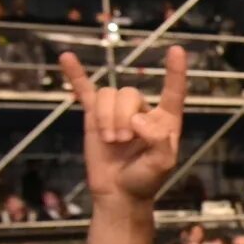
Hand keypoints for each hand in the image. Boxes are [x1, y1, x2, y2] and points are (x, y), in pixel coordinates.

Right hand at [63, 46, 186, 203]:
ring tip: (110, 141)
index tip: (176, 50)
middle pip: (129, 93)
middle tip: (122, 142)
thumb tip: (139, 120)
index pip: (173, 91)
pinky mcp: (94, 116)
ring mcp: (117, 111)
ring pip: (108, 95)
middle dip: (122, 118)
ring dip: (106, 118)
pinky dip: (76, 75)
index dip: (175, 71)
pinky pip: (84, 91)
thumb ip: (159, 141)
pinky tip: (66, 58)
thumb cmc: (145, 180)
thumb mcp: (162, 164)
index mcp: (165, 119)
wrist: (119, 193)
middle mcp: (142, 110)